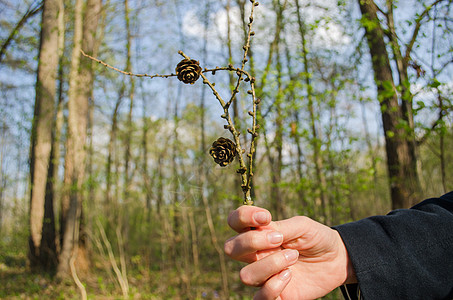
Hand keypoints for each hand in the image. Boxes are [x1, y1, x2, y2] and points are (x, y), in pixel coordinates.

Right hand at [224, 205, 355, 299]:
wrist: (337, 260)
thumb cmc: (316, 238)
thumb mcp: (302, 226)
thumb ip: (281, 226)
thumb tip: (262, 230)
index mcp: (259, 233)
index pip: (234, 221)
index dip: (243, 217)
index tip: (266, 216)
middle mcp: (256, 254)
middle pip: (231, 248)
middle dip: (252, 242)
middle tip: (279, 239)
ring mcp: (263, 275)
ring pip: (245, 275)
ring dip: (270, 264)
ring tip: (293, 258)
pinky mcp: (275, 295)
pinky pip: (260, 298)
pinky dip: (273, 286)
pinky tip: (289, 276)